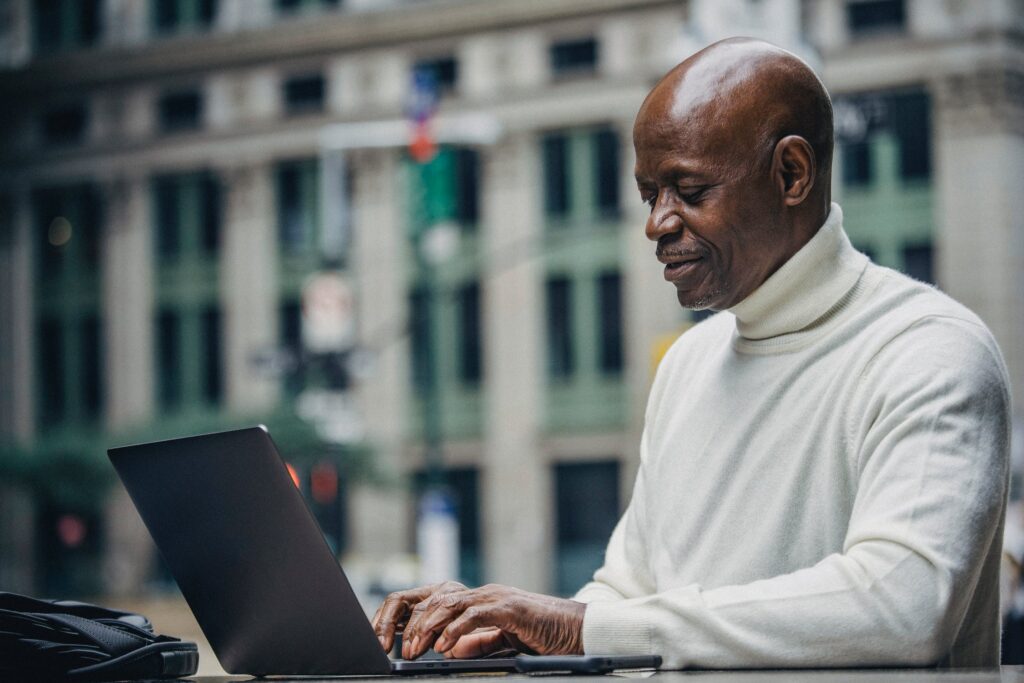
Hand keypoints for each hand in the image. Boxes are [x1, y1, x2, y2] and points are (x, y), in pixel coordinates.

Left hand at [386, 583, 585, 659]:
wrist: (577, 630)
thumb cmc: (544, 635)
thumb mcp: (504, 640)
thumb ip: (479, 641)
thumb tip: (453, 648)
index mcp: (483, 600)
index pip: (441, 602)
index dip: (419, 620)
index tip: (404, 640)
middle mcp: (486, 594)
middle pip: (439, 600)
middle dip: (417, 624)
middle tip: (405, 648)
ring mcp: (497, 598)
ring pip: (451, 603)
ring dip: (430, 627)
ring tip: (417, 647)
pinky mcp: (510, 608)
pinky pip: (475, 615)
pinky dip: (455, 630)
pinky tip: (444, 645)